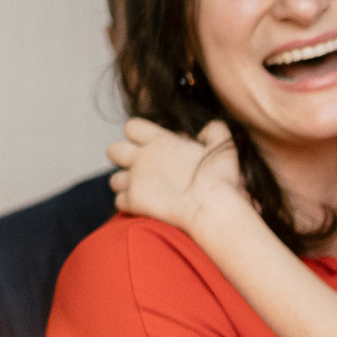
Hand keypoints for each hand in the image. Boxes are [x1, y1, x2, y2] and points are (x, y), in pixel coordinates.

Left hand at [107, 117, 244, 234]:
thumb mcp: (224, 146)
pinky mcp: (133, 202)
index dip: (137, 135)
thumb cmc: (218, 179)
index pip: (132, 127)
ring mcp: (135, 180)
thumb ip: (214, 130)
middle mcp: (142, 158)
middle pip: (113, 150)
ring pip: (113, 180)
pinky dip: (129, 205)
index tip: (149, 145)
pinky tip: (144, 209)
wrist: (210, 207)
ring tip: (142, 191)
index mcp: (160, 141)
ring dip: (125, 185)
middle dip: (121, 158)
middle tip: (139, 168)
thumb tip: (202, 132)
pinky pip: (119, 202)